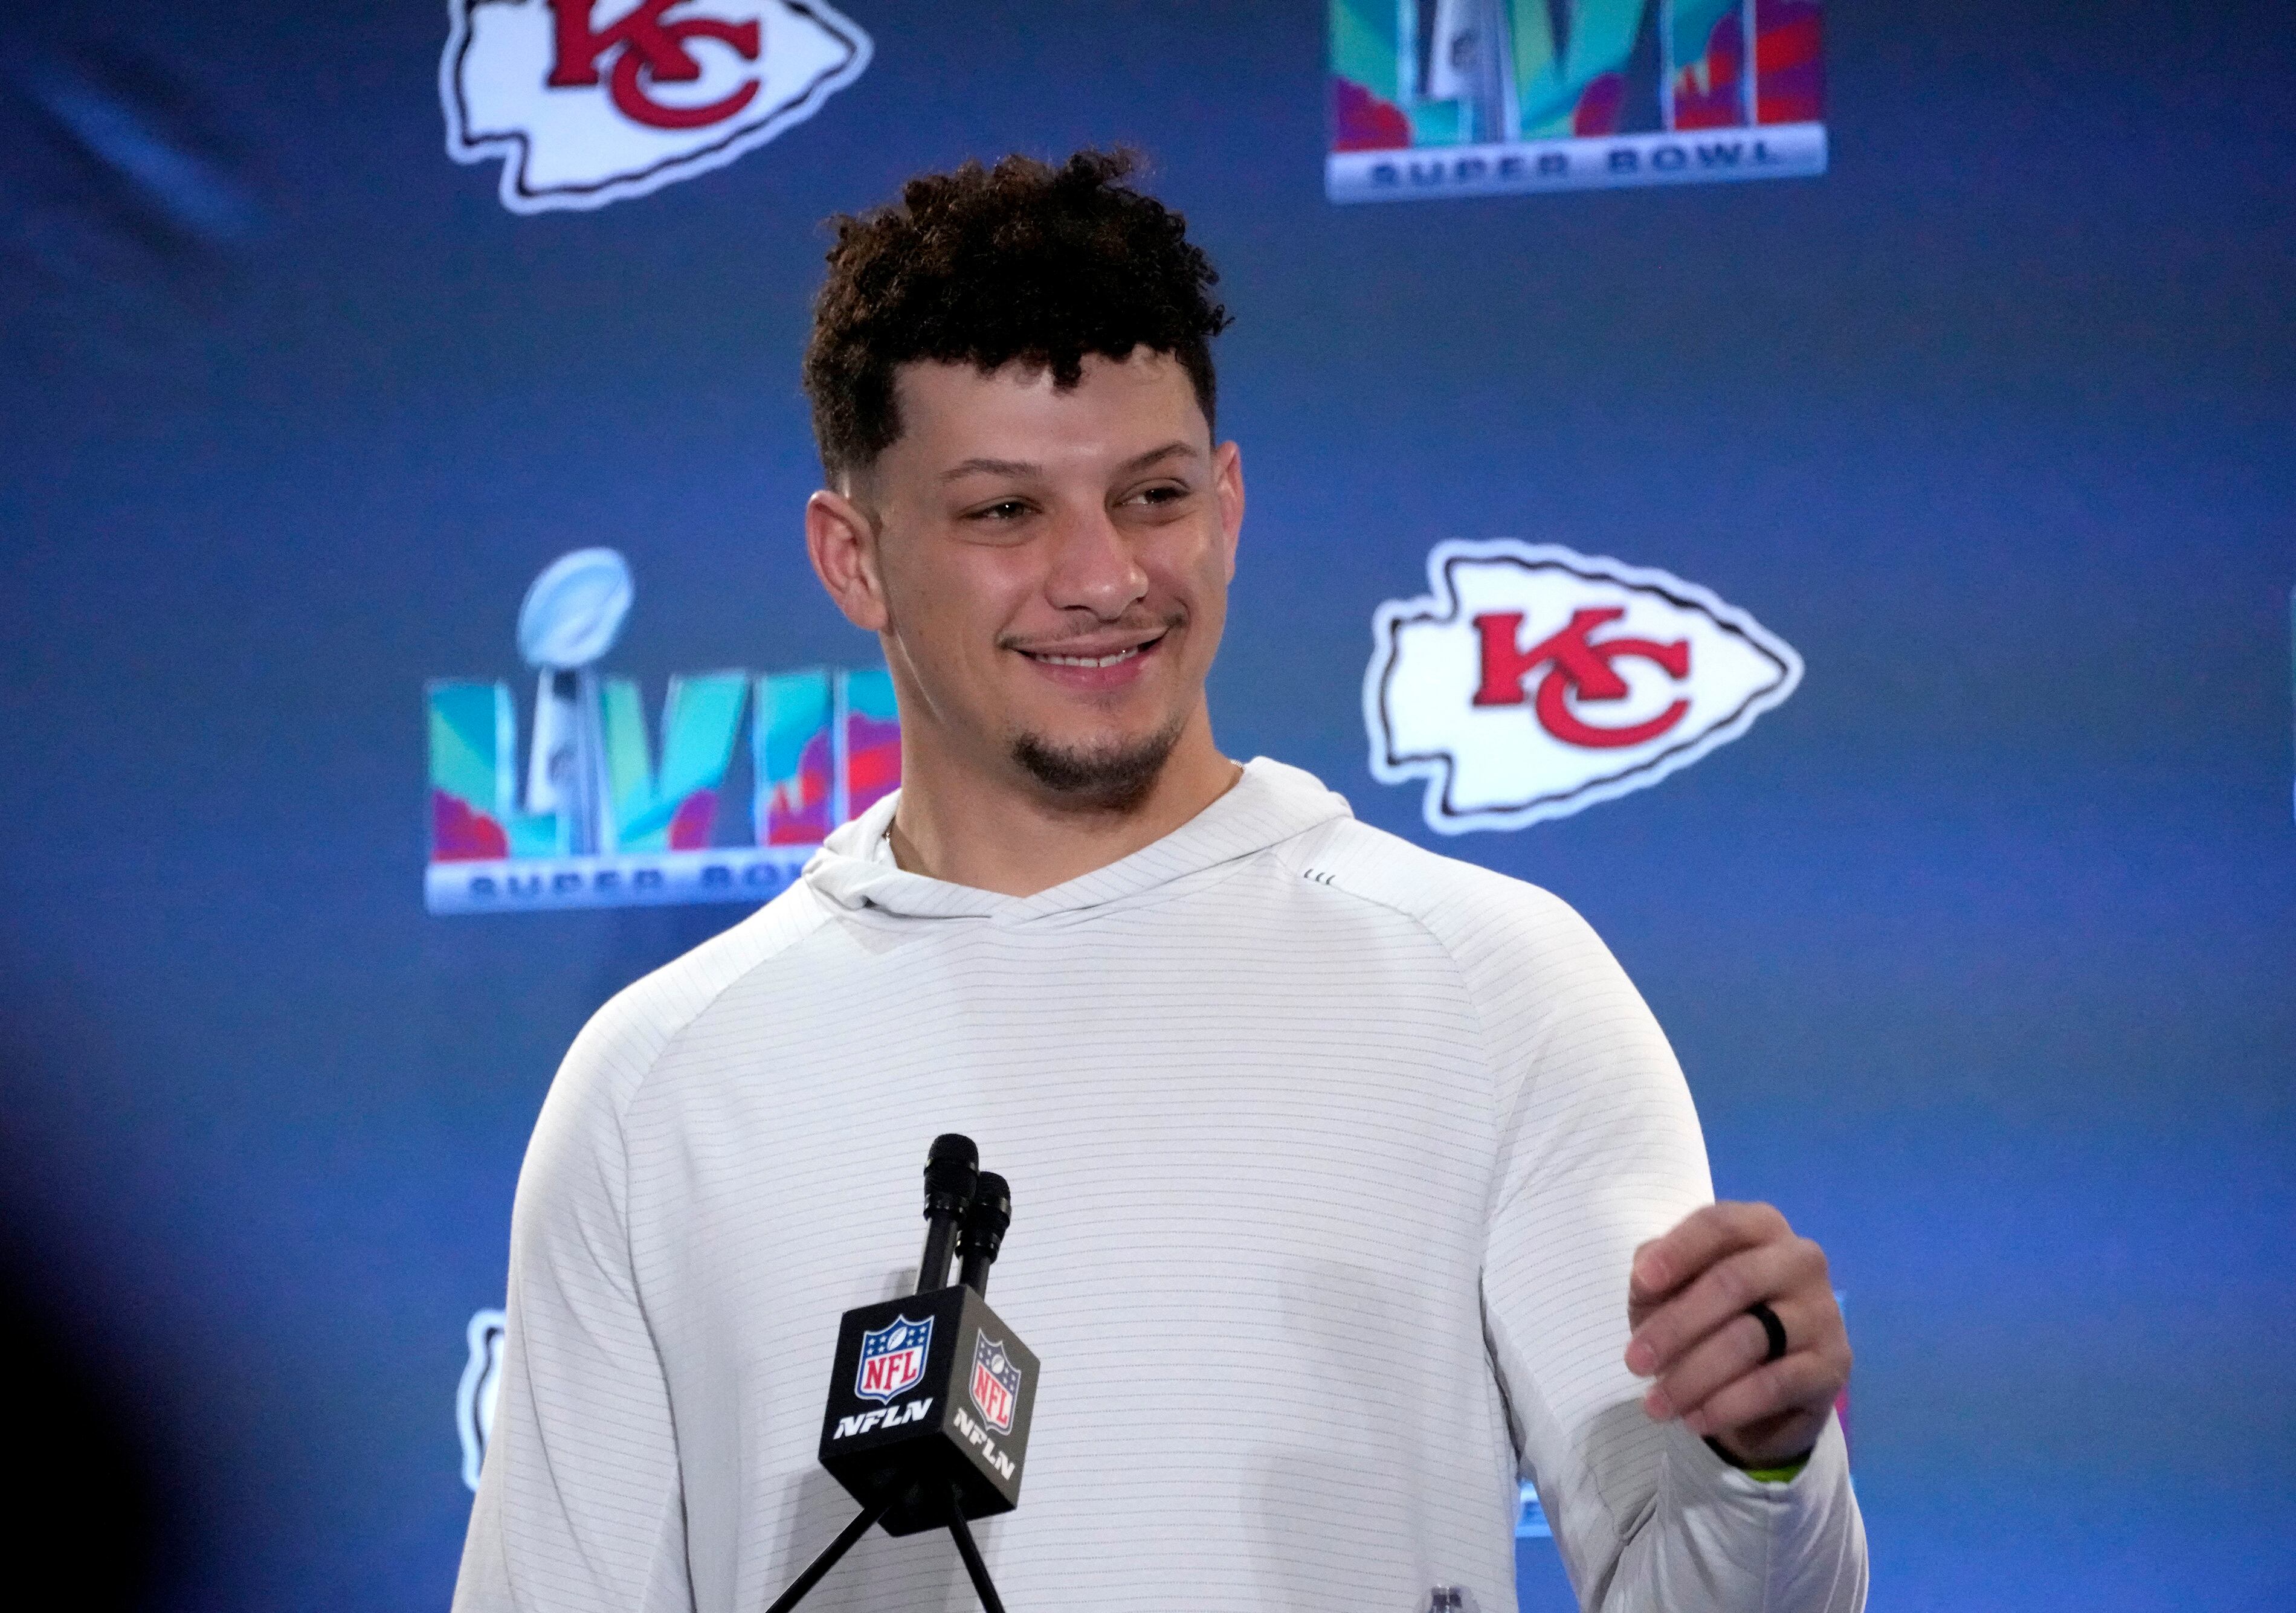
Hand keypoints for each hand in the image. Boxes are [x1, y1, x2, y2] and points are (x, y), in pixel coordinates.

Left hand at [1622, 1201, 1850, 1468]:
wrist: (1760, 1389)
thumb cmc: (1708, 1318)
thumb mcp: (1673, 1289)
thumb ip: (1656, 1272)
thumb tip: (1645, 1276)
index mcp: (1760, 1226)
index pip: (1719, 1225)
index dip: (1678, 1251)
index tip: (1642, 1284)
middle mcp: (1799, 1259)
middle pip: (1733, 1283)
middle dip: (1675, 1326)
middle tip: (1634, 1363)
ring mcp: (1822, 1311)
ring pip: (1750, 1338)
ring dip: (1693, 1375)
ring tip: (1656, 1404)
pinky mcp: (1832, 1364)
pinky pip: (1774, 1384)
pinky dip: (1727, 1404)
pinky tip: (1694, 1419)